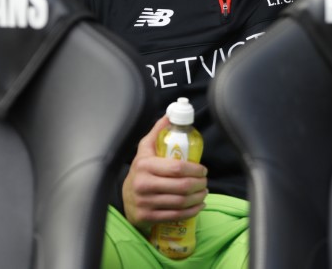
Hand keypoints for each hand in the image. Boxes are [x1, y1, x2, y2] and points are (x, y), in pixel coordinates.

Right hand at [122, 115, 208, 233]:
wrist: (125, 197)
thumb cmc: (141, 170)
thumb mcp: (145, 149)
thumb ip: (158, 131)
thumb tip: (171, 115)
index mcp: (145, 165)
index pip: (177, 168)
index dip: (195, 169)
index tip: (203, 170)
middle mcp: (143, 184)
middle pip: (182, 186)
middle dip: (200, 184)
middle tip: (205, 182)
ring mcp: (145, 203)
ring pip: (181, 202)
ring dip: (198, 198)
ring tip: (204, 192)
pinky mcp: (147, 217)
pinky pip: (176, 216)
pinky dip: (192, 212)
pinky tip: (198, 206)